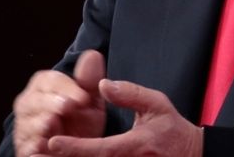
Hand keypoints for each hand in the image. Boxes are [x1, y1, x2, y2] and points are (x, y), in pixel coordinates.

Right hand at [12, 49, 107, 156]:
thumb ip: (89, 82)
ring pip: (26, 124)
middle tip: (68, 106)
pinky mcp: (25, 151)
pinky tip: (43, 146)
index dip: (65, 87)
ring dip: (40, 124)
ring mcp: (24, 129)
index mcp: (43, 89)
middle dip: (51, 102)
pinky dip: (34, 146)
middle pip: (33, 100)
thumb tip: (92, 55)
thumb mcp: (89, 104)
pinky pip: (26, 147)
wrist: (77, 153)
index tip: (83, 97)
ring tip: (52, 122)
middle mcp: (29, 107)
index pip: (48, 81)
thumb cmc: (81, 124)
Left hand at [46, 80, 202, 156]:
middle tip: (41, 150)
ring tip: (48, 155)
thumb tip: (103, 85)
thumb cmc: (172, 129)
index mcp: (136, 145)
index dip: (76, 147)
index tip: (53, 142)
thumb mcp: (157, 104)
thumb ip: (130, 93)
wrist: (192, 155)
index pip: (101, 149)